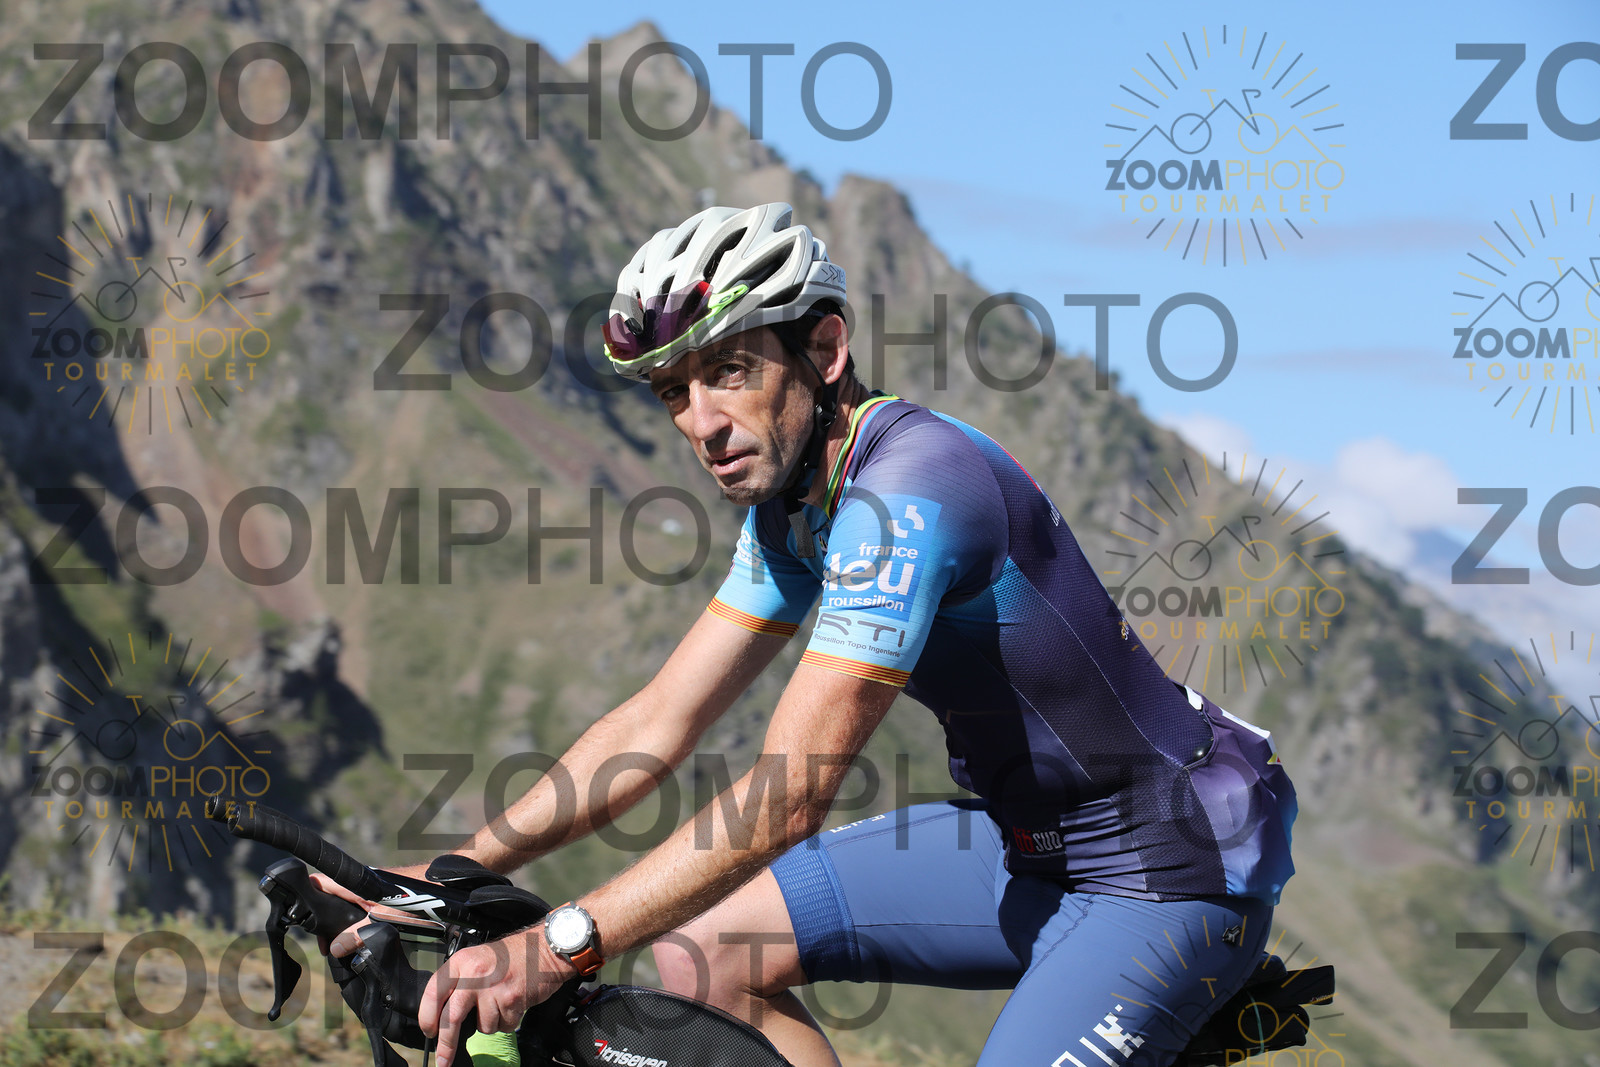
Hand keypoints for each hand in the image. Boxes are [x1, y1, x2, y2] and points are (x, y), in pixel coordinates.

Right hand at [311, 864, 429, 956]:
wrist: (439, 889)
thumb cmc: (414, 897)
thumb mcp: (382, 918)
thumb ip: (358, 933)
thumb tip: (335, 947)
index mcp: (354, 884)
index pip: (320, 883)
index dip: (308, 896)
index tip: (305, 921)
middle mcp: (359, 886)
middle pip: (331, 900)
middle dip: (325, 921)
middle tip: (326, 945)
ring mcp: (369, 892)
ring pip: (346, 908)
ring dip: (341, 926)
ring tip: (339, 947)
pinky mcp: (380, 900)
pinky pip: (360, 912)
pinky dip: (356, 926)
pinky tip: (359, 941)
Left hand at [420, 927, 575, 1066]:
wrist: (545, 948)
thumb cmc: (513, 955)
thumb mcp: (478, 959)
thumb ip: (460, 981)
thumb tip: (443, 1014)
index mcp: (461, 962)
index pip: (433, 993)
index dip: (427, 1017)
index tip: (429, 1032)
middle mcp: (474, 974)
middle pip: (451, 1018)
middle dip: (446, 1044)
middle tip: (443, 1060)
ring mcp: (493, 988)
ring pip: (483, 1025)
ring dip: (492, 1021)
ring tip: (501, 1001)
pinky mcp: (511, 999)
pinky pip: (503, 1025)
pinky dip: (508, 1020)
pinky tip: (513, 1002)